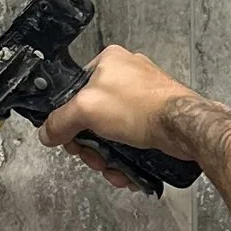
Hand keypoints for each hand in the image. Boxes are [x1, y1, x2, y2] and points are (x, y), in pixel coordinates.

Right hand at [38, 43, 187, 187]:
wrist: (183, 127)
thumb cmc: (142, 107)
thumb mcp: (86, 110)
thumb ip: (60, 121)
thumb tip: (47, 132)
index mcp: (108, 61)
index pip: (74, 90)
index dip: (68, 118)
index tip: (69, 137)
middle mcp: (126, 75)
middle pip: (91, 116)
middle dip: (90, 144)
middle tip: (93, 157)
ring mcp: (142, 97)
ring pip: (110, 131)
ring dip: (107, 155)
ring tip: (112, 168)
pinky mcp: (154, 118)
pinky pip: (129, 139)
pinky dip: (124, 157)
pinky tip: (125, 169)